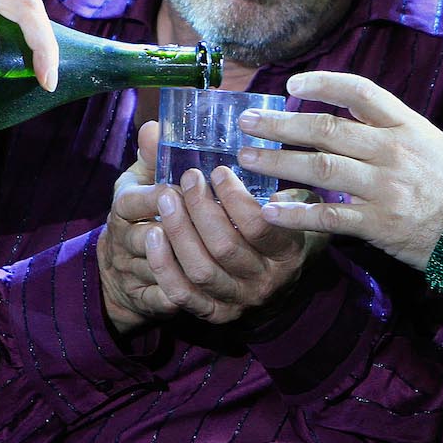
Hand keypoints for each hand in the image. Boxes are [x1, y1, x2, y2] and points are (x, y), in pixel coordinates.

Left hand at [98, 122, 321, 335]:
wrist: (271, 279)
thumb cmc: (271, 223)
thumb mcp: (274, 192)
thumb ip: (247, 162)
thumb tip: (187, 128)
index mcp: (289, 250)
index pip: (260, 224)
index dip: (233, 196)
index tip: (217, 171)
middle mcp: (267, 281)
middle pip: (225, 246)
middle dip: (199, 208)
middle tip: (187, 180)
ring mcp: (240, 301)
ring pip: (202, 270)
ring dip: (179, 231)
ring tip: (165, 198)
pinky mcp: (213, 314)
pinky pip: (183, 295)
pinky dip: (164, 266)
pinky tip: (153, 236)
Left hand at [236, 71, 442, 270]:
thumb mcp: (428, 140)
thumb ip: (389, 127)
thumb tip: (347, 112)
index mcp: (405, 124)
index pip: (359, 91)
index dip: (323, 83)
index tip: (291, 84)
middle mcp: (392, 150)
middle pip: (326, 129)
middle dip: (280, 125)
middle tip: (246, 122)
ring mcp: (384, 187)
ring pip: (320, 168)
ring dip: (277, 163)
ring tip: (246, 159)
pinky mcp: (379, 224)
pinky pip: (328, 216)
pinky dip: (296, 213)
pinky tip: (270, 210)